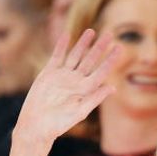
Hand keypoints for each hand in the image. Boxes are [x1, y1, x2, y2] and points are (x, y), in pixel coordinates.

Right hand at [14, 29, 119, 145]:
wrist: (36, 125)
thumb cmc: (58, 123)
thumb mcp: (79, 112)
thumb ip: (95, 98)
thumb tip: (113, 87)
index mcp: (85, 90)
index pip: (101, 71)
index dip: (110, 59)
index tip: (120, 47)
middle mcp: (76, 81)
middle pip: (90, 60)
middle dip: (100, 47)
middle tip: (110, 33)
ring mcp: (62, 76)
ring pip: (75, 56)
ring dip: (83, 43)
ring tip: (92, 31)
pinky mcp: (48, 73)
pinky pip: (57, 56)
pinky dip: (61, 46)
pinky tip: (67, 35)